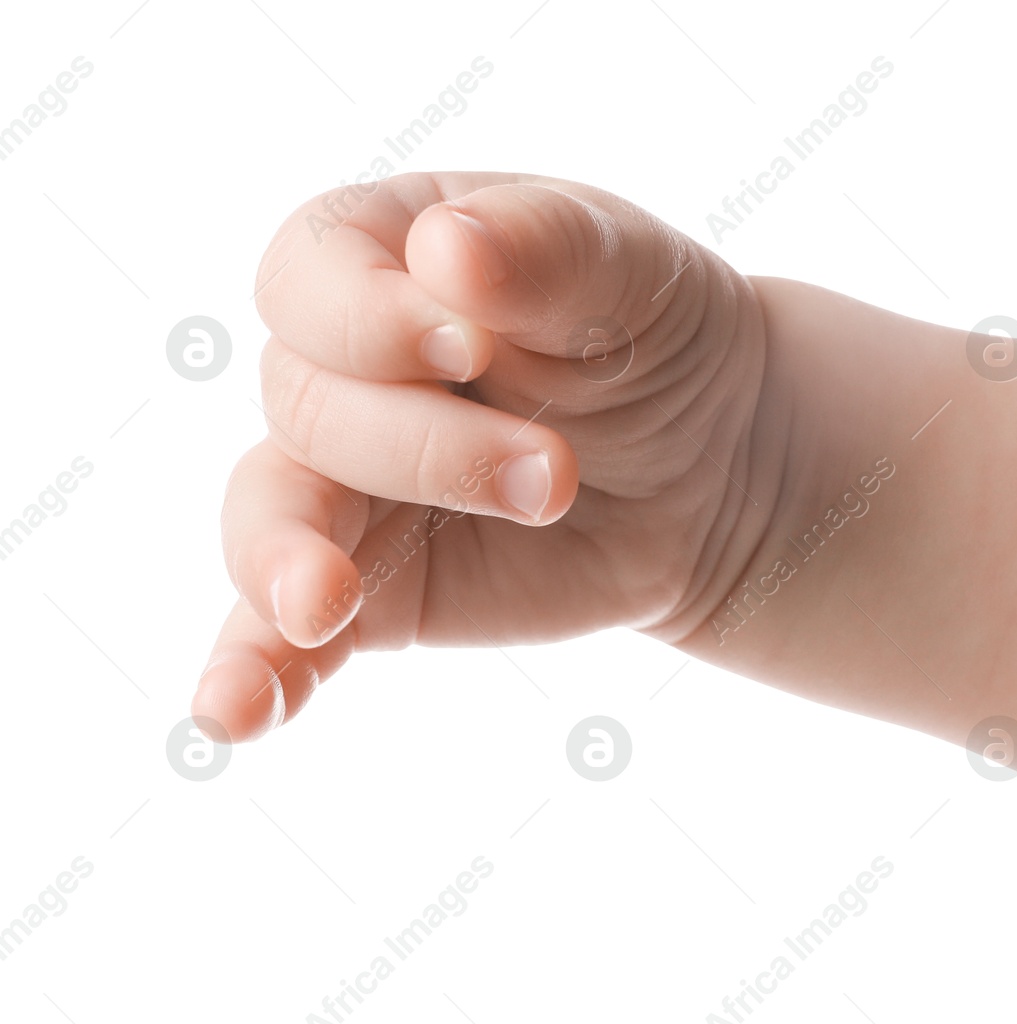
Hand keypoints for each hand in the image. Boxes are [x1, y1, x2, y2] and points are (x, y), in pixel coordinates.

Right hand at [192, 172, 772, 740]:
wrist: (713, 466)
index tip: (468, 349)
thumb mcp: (629, 269)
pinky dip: (255, 673)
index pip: (307, 277)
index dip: (366, 320)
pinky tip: (235, 715)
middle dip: (426, 448)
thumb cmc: (656, 339)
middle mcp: (335, 367)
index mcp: (377, 256)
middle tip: (555, 474)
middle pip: (303, 402)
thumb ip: (543, 245)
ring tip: (325, 604)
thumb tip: (446, 248)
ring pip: (267, 516)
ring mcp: (340, 482)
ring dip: (289, 562)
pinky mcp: (369, 587)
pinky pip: (280, 634)